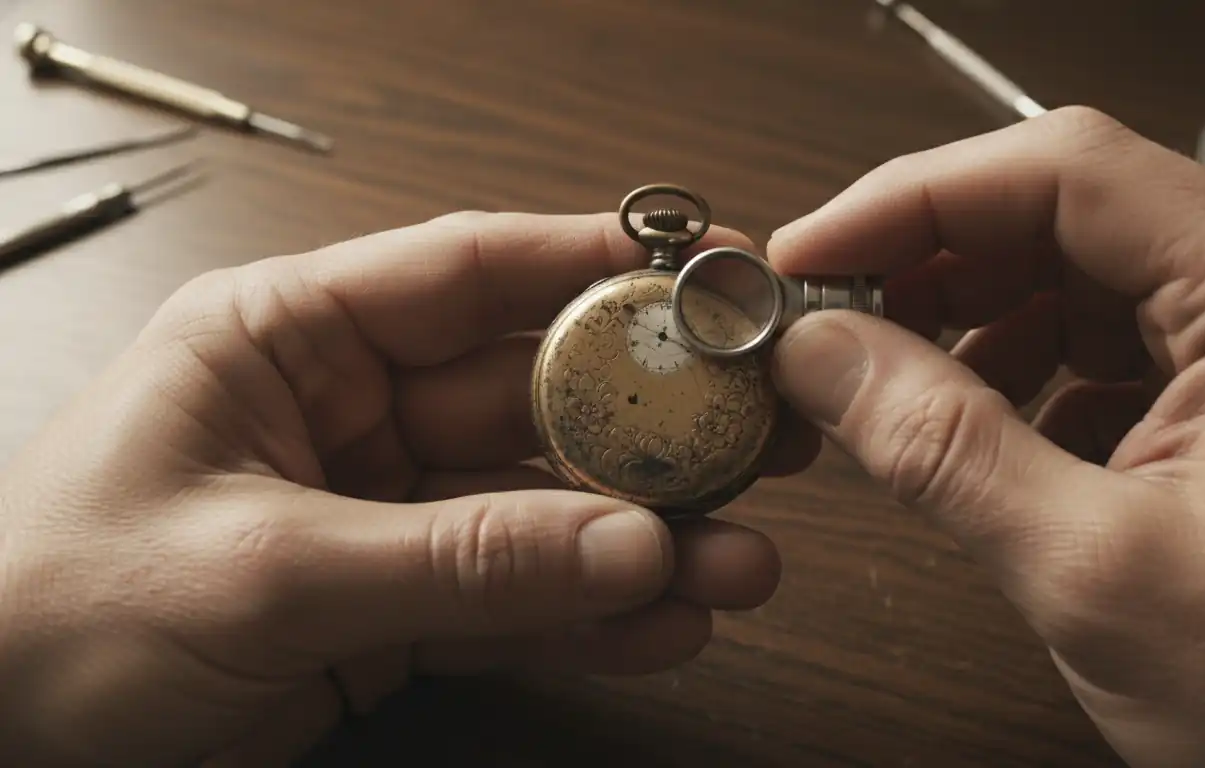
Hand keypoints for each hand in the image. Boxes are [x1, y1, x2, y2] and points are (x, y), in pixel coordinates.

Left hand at [0, 212, 813, 766]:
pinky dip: (587, 618)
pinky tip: (665, 624)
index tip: (707, 276)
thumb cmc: (46, 619)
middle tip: (755, 443)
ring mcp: (378, 515)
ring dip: (639, 541)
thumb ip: (453, 560)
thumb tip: (624, 544)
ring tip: (740, 563)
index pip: (467, 275)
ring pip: (536, 512)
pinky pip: (510, 601)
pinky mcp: (389, 608)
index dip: (594, 269)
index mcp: (289, 340)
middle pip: (530, 401)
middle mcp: (346, 412)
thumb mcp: (258, 572)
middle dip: (647, 430)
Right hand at [768, 107, 1204, 766]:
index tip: (808, 253)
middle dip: (928, 262)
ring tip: (889, 387)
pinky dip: (1020, 370)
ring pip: (1075, 271)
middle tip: (824, 324)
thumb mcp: (1093, 572)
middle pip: (1062, 211)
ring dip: (966, 318)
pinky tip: (978, 431)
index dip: (913, 199)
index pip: (1065, 174)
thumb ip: (942, 446)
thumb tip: (817, 350)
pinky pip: (1104, 337)